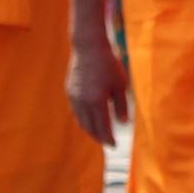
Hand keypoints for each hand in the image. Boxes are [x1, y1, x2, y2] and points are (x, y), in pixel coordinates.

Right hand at [67, 29, 131, 147]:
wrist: (88, 47)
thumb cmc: (108, 64)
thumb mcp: (121, 84)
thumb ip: (122, 105)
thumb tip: (123, 123)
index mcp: (97, 101)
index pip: (103, 127)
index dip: (108, 138)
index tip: (114, 145)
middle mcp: (83, 102)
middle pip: (90, 127)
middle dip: (99, 137)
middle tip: (107, 143)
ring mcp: (74, 97)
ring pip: (81, 121)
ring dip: (90, 130)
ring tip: (99, 134)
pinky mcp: (70, 91)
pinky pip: (76, 111)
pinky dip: (83, 119)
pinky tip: (90, 119)